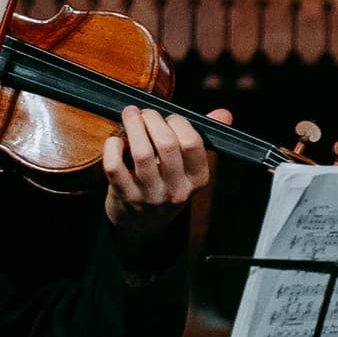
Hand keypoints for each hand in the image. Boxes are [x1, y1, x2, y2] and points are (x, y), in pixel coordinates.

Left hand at [102, 105, 217, 238]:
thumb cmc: (168, 185)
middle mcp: (176, 189)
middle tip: (144, 113)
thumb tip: (224, 113)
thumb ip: (202, 138)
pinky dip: (113, 147)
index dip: (178, 122)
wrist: (143, 223)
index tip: (169, 118)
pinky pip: (115, 166)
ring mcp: (150, 195)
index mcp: (197, 179)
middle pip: (167, 144)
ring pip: (141, 153)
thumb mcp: (190, 168)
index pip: (192, 143)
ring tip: (130, 115)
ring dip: (132, 126)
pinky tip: (116, 141)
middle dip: (153, 119)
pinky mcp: (125, 196)